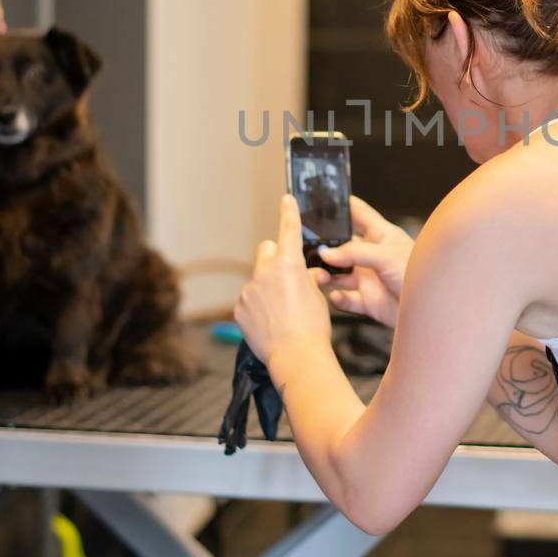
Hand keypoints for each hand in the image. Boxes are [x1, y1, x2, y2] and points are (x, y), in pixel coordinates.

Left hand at [235, 195, 332, 367]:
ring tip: (282, 312)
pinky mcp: (239, 308)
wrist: (296, 357)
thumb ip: (310, 280)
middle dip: (275, 257)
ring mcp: (249, 290)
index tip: (286, 199)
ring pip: (257, 278)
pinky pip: (249, 299)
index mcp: (289, 264)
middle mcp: (265, 272)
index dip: (288, 212)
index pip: (288, 229)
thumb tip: (310, 275)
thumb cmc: (313, 327)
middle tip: (287, 276)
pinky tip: (270, 323)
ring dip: (267, 287)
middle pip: (266, 249)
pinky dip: (257, 307)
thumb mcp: (318, 298)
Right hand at [310, 195, 411, 327]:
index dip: (342, 206)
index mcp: (380, 236)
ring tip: (317, 274)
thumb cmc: (418, 274)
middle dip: (326, 246)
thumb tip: (327, 253)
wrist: (431, 308)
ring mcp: (369, 278)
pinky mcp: (368, 301)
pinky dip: (337, 298)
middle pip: (342, 246)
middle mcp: (372, 256)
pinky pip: (346, 299)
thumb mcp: (385, 255)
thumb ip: (354, 252)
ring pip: (339, 274)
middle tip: (306, 244)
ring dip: (327, 274)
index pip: (358, 214)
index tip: (322, 199)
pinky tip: (335, 296)